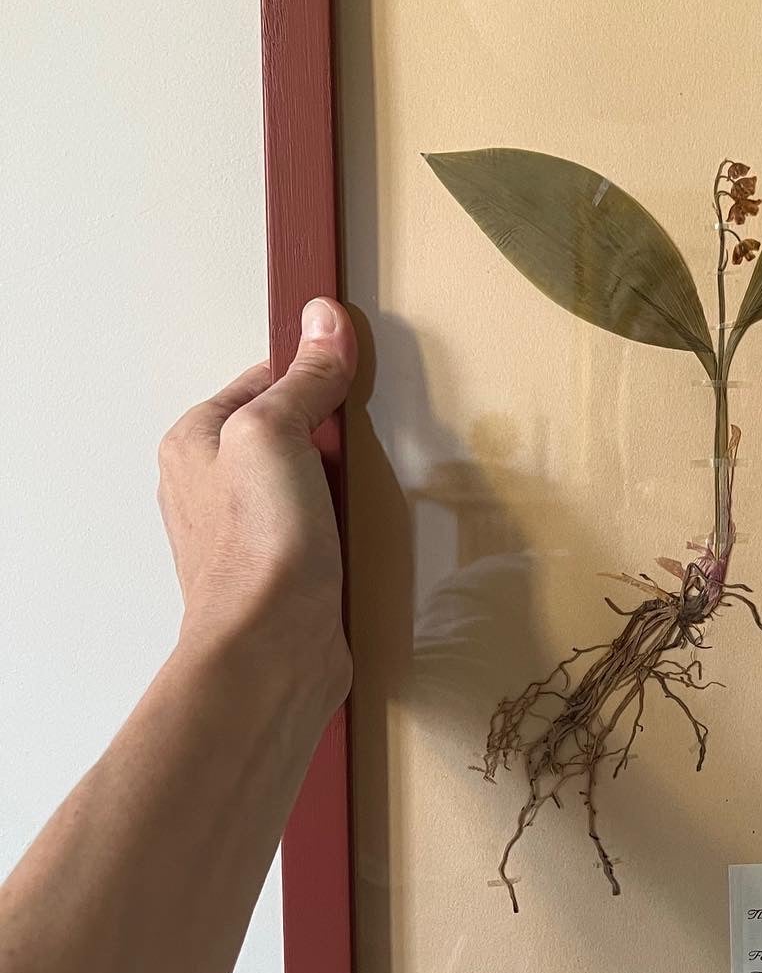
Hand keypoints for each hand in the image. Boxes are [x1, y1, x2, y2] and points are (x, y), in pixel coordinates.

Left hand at [157, 297, 356, 713]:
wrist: (272, 652)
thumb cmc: (259, 548)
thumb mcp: (276, 433)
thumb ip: (302, 378)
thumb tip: (323, 320)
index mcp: (195, 442)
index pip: (262, 379)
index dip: (310, 375)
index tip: (348, 380)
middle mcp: (210, 485)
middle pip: (284, 428)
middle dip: (327, 430)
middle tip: (355, 438)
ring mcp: (243, 530)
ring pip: (302, 478)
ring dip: (336, 479)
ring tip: (357, 487)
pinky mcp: (279, 569)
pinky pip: (315, 524)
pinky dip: (341, 520)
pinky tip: (356, 527)